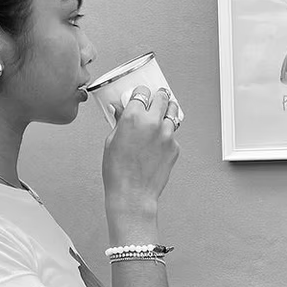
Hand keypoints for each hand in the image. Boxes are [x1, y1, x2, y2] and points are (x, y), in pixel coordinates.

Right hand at [103, 86, 180, 215]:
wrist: (133, 194)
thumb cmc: (118, 172)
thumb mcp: (111, 142)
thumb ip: (119, 122)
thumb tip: (120, 111)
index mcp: (133, 118)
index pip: (141, 93)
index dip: (140, 93)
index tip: (140, 95)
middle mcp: (152, 123)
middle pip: (161, 97)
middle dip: (158, 96)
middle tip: (157, 97)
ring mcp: (167, 134)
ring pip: (173, 112)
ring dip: (168, 110)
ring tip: (164, 111)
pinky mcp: (175, 147)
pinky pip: (173, 133)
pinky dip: (168, 133)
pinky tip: (159, 139)